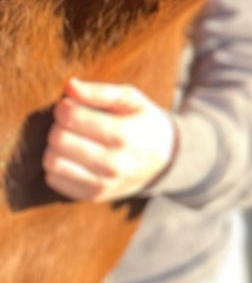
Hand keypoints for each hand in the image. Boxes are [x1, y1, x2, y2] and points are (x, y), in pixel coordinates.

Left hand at [44, 80, 177, 203]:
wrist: (167, 159)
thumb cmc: (144, 122)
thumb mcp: (131, 99)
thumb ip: (100, 91)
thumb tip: (69, 86)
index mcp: (124, 134)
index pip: (71, 117)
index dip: (65, 106)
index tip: (72, 105)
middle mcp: (114, 164)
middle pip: (59, 140)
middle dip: (59, 125)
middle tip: (71, 122)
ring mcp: (104, 184)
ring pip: (52, 162)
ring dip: (54, 147)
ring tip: (70, 139)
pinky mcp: (93, 196)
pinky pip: (54, 180)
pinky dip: (58, 165)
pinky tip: (72, 157)